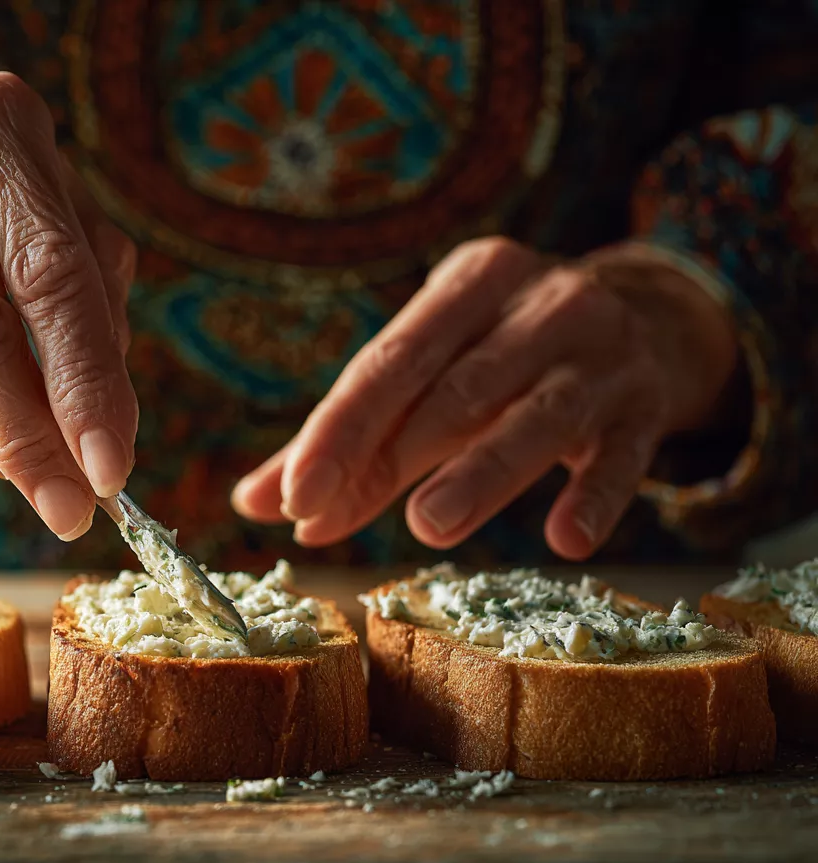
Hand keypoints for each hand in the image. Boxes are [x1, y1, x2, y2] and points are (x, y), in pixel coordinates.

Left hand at [232, 237, 738, 559]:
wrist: (653, 323)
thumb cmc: (505, 352)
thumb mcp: (432, 368)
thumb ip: (346, 437)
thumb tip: (251, 504)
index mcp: (472, 280)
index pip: (390, 362)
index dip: (337, 430)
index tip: (291, 496)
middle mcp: (541, 303)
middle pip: (453, 389)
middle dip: (386, 456)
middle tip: (325, 519)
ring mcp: (603, 354)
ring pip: (535, 416)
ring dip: (479, 473)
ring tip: (426, 527)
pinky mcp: (647, 407)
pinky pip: (622, 457)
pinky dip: (594, 497)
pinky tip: (565, 540)